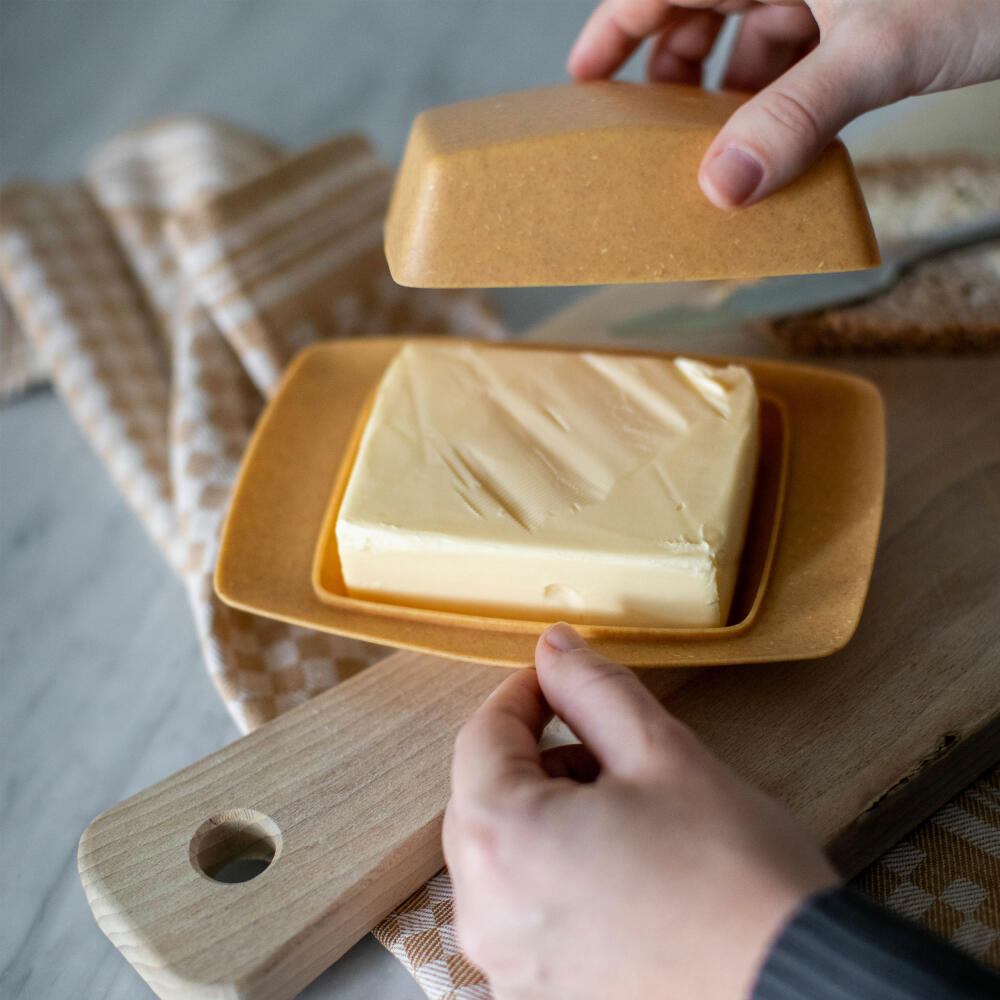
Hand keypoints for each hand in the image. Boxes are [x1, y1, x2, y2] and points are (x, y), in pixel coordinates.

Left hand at [443, 623, 838, 999]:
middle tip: (604, 749)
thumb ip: (593, 689)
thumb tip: (553, 648)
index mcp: (502, 839)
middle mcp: (485, 912)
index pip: (482, 736)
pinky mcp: (540, 995)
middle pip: (484, 799)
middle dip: (537, 759)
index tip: (556, 681)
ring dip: (547, 816)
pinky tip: (623, 874)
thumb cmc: (734, 879)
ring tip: (627, 814)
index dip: (522, 695)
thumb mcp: (662, 753)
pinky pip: (524, 913)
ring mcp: (509, 966)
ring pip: (503, 857)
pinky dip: (555, 877)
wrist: (796, 990)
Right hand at [568, 0, 999, 207]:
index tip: (584, 81)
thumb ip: (794, 119)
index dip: (614, 28)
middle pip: (700, 8)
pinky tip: (780, 139)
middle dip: (672, 73)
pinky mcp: (862, 9)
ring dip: (731, 94)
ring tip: (715, 151)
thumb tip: (724, 188)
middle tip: (651, 136)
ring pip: (750, 33)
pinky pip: (799, 52)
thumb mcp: (876, 51)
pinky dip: (783, 95)